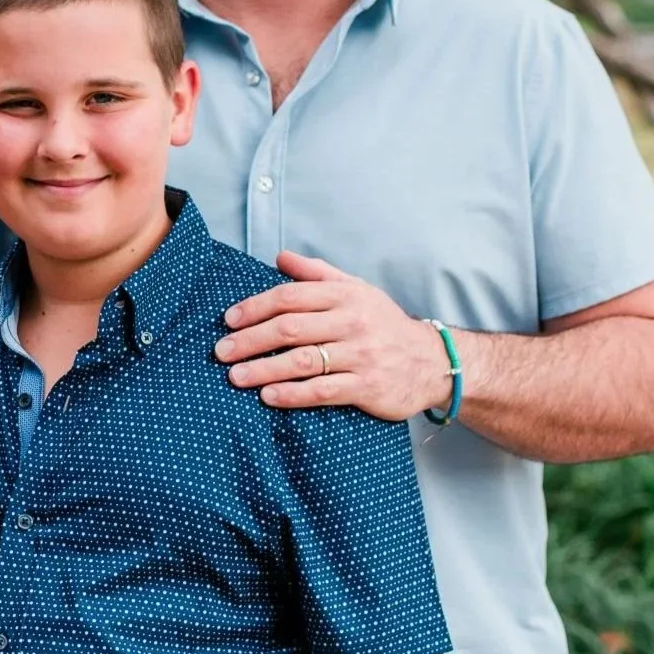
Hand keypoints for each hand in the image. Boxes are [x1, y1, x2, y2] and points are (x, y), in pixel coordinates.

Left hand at [216, 251, 452, 421]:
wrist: (432, 361)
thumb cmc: (383, 323)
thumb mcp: (356, 290)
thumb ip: (316, 274)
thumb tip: (280, 257)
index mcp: (345, 295)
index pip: (290, 297)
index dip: (255, 307)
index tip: (229, 320)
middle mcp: (352, 322)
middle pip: (290, 329)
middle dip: (250, 340)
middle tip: (221, 352)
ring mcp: (361, 356)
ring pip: (302, 361)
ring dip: (263, 369)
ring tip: (235, 377)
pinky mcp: (368, 387)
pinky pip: (322, 391)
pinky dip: (292, 394)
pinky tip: (268, 396)